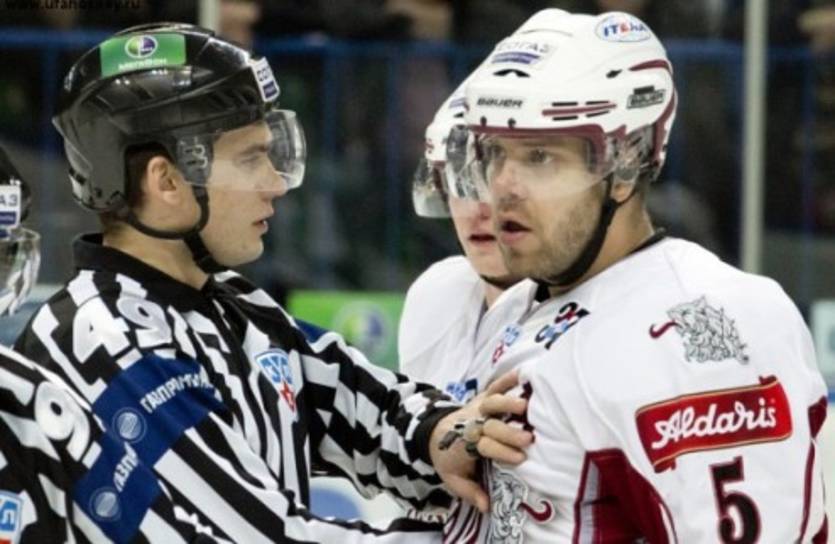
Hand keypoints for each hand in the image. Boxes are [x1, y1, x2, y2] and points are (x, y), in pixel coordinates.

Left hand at [428, 370, 532, 512]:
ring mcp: (477, 408)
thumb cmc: (450, 459)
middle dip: (508, 431)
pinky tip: (523, 374)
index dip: (500, 451)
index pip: (484, 446)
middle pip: (490, 425)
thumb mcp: (454, 480)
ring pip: (491, 403)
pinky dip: (506, 379)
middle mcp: (472, 424)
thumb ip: (470, 492)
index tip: (520, 459)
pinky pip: (493, 386)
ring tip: (526, 406)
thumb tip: (487, 506)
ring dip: (507, 403)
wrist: (433, 435)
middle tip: (528, 438)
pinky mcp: (482, 398)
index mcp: (466, 445)